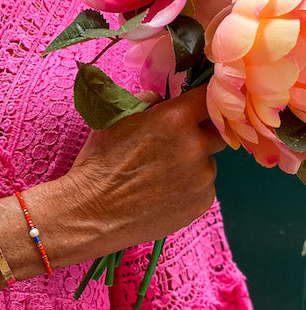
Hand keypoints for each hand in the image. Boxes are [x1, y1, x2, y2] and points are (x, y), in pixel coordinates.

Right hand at [62, 85, 226, 251]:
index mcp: (175, 119)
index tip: (198, 103)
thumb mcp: (115, 120)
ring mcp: (202, 177)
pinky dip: (189, 187)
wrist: (91, 213)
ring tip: (160, 176)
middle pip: (219, 129)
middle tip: (176, 143)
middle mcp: (195, 146)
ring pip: (209, 161)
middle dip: (202, 131)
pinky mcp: (202, 202)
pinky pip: (203, 187)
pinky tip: (162, 194)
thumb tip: (165, 99)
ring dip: (193, 163)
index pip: (209, 95)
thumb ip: (148, 102)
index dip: (204, 98)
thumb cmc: (98, 165)